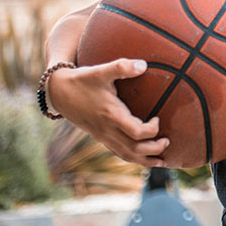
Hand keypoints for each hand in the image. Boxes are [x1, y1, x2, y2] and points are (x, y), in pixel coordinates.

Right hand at [48, 58, 170, 166]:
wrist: (58, 92)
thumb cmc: (82, 80)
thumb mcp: (100, 71)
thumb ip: (121, 67)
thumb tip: (144, 65)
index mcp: (111, 115)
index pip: (136, 132)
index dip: (152, 129)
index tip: (158, 117)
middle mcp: (107, 129)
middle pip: (134, 149)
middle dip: (153, 150)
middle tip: (167, 142)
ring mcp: (103, 136)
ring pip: (126, 155)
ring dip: (145, 160)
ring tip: (161, 161)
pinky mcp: (100, 137)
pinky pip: (118, 153)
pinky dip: (133, 158)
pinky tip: (143, 157)